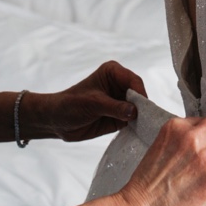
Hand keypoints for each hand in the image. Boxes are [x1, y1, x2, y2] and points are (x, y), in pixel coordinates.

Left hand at [27, 61, 145, 142]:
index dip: (140, 94)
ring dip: (143, 119)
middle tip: (149, 121)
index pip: (134, 81)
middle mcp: (120, 85)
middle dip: (144, 107)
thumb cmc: (70, 104)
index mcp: (113, 72)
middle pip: (140, 95)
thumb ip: (114, 107)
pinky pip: (134, 121)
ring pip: (140, 109)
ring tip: (147, 128)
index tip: (143, 108)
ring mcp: (121, 102)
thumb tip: (135, 112)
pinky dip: (137, 127)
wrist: (57, 121)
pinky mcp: (121, 117)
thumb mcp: (92, 104)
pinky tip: (140, 133)